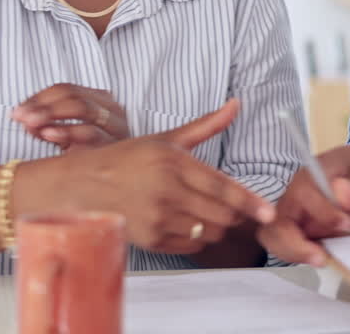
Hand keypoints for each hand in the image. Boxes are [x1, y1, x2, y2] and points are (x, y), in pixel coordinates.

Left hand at [12, 84, 128, 150]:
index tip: (18, 109)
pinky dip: (67, 131)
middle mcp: (112, 111)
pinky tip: (48, 134)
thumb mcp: (65, 135)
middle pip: (74, 96)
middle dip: (43, 105)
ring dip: (52, 113)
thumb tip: (21, 116)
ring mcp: (115, 128)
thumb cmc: (87, 157)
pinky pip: (90, 133)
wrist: (116, 184)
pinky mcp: (115, 146)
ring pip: (83, 109)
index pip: (67, 89)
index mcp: (102, 101)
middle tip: (20, 115)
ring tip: (30, 123)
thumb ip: (45, 122)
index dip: (39, 97)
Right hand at [16, 99, 274, 255]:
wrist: (80, 186)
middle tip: (228, 205)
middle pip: (222, 214)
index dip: (250, 203)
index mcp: (173, 162)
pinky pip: (191, 245)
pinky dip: (196, 237)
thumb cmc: (126, 159)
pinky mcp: (150, 240)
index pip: (223, 187)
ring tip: (200, 211)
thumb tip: (236, 104)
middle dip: (233, 213)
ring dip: (215, 225)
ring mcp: (157, 218)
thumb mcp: (165, 138)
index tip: (269, 213)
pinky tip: (183, 222)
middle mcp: (167, 191)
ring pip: (209, 231)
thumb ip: (205, 125)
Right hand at [256, 145, 349, 265]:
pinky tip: (320, 259)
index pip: (303, 192)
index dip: (322, 212)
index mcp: (312, 174)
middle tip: (321, 257)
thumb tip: (344, 198)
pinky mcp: (294, 231)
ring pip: (274, 236)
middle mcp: (294, 193)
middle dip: (294, 243)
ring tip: (321, 260)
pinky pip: (283, 247)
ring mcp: (291, 213)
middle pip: (277, 219)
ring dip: (293, 252)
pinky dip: (297, 256)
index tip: (347, 224)